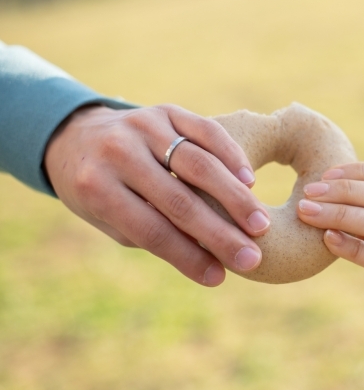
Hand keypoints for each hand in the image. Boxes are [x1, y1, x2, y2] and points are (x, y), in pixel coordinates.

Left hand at [44, 104, 270, 286]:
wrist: (76, 136)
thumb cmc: (100, 191)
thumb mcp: (112, 219)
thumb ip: (155, 234)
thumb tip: (212, 261)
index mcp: (96, 188)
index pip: (151, 230)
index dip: (187, 257)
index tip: (218, 278)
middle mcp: (118, 153)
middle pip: (180, 201)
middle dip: (220, 233)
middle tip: (252, 258)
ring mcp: (144, 126)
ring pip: (200, 165)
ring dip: (235, 198)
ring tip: (261, 224)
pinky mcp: (166, 110)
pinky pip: (207, 132)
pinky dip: (232, 158)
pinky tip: (250, 183)